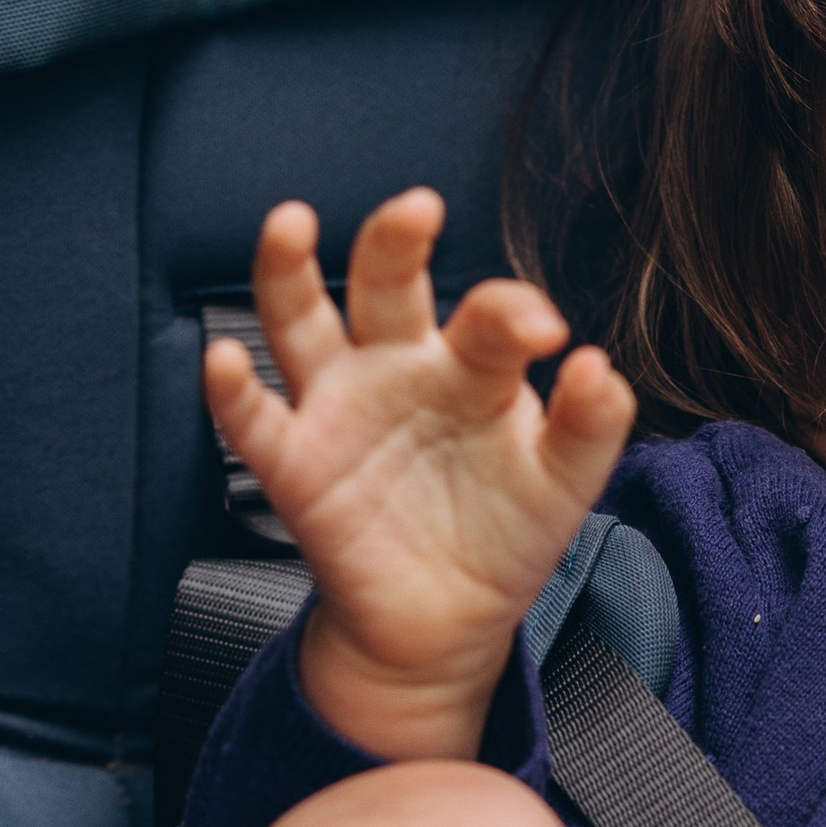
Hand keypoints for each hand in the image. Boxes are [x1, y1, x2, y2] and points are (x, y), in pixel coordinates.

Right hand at [210, 190, 634, 759]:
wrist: (450, 619)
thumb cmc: (505, 532)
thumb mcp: (563, 484)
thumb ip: (591, 427)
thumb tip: (601, 367)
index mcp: (467, 364)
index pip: (485, 316)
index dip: (512, 312)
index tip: (545, 328)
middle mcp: (395, 368)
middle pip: (384, 285)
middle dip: (395, 241)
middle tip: (418, 208)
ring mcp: (339, 410)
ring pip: (300, 324)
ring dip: (286, 273)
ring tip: (290, 225)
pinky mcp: (296, 466)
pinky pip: (253, 422)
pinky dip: (232, 391)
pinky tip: (224, 361)